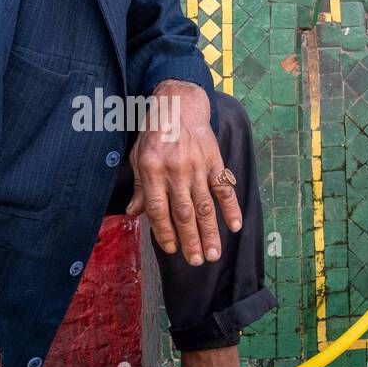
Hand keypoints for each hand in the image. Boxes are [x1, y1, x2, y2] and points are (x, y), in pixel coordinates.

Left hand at [125, 80, 241, 264]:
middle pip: (184, 212)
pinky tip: (235, 225)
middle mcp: (175, 169)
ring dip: (210, 232)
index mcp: (152, 170)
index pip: (158, 209)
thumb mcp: (138, 156)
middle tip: (196, 262)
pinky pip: (224, 187)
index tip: (172, 250)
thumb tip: (133, 214)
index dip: (164, 232)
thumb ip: (139, 187)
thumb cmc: (154, 133)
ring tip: (212, 254)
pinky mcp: (214, 161)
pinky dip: (231, 207)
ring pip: (205, 205)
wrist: (179, 104)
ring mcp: (197, 165)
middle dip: (190, 240)